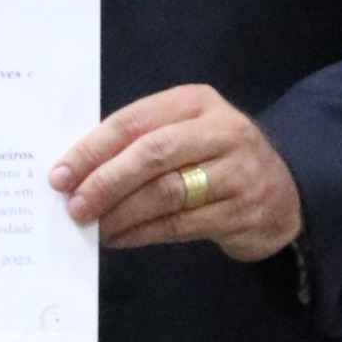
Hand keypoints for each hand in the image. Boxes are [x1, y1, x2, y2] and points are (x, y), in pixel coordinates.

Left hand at [50, 84, 303, 261]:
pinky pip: (180, 224)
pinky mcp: (241, 211)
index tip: (60, 174)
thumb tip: (76, 171)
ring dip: (121, 213)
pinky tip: (119, 239)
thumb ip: (140, 142)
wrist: (281, 194)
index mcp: (195, 102)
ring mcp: (236, 171)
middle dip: (104, 182)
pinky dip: (143, 233)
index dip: (92, 148)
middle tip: (74, 205)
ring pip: (165, 192)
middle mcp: (220, 130)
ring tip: (94, 226)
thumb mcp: (184, 133)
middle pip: (151, 154)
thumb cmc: (214, 159)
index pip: (134, 121)